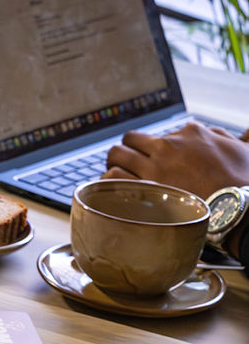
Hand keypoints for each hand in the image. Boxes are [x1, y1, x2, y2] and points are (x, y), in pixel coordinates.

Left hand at [103, 122, 248, 199]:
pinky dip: (108, 181)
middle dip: (127, 150)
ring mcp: (154, 167)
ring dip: (114, 164)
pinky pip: (113, 177)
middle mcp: (168, 146)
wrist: (239, 210)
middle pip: (130, 140)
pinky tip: (111, 188)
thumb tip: (214, 133)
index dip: (155, 147)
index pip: (160, 134)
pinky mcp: (145, 188)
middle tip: (128, 164)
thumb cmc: (244, 182)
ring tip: (117, 174)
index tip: (156, 159)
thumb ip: (221, 138)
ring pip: (116, 155)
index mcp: (190, 133)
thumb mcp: (242, 150)